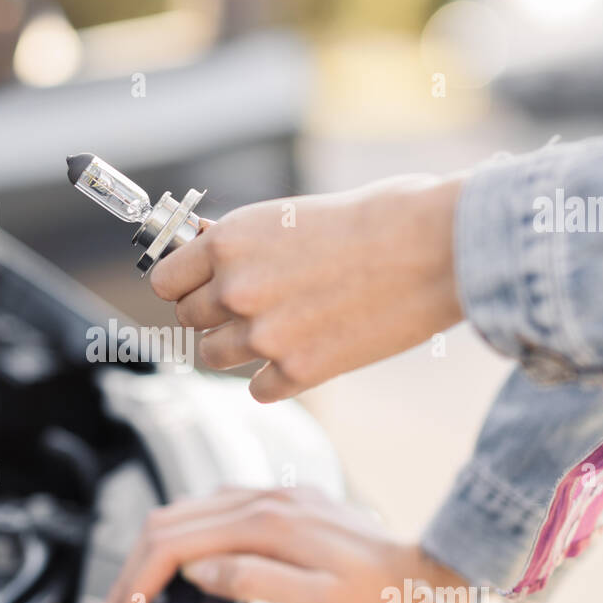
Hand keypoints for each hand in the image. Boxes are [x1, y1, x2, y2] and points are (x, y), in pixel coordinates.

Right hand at [89, 486, 466, 602]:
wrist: (434, 576)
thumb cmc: (387, 600)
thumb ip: (256, 580)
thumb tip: (200, 572)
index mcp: (267, 524)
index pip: (176, 544)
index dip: (139, 583)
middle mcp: (264, 500)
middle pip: (170, 523)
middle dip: (130, 569)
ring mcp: (272, 499)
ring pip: (186, 514)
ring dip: (151, 554)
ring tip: (132, 594)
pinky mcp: (282, 507)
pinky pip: (212, 514)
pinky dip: (181, 540)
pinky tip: (179, 564)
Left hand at [151, 175, 463, 401]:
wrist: (437, 248)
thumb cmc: (378, 216)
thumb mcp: (293, 213)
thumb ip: (244, 240)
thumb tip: (206, 246)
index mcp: (230, 242)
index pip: (165, 279)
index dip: (184, 283)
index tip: (201, 285)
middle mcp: (236, 289)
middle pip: (189, 320)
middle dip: (215, 314)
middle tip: (252, 305)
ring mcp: (264, 335)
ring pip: (215, 357)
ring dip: (239, 347)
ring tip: (279, 328)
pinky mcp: (298, 372)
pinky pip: (258, 389)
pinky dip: (275, 378)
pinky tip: (303, 355)